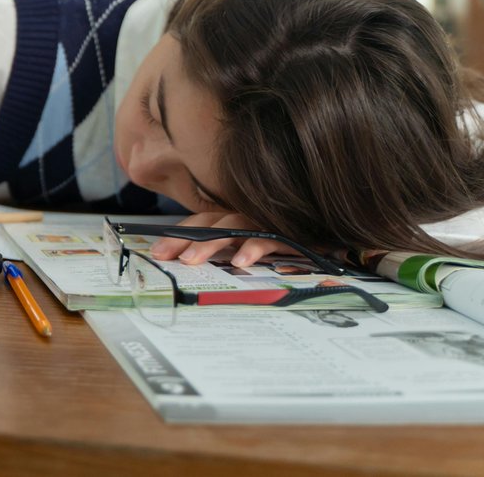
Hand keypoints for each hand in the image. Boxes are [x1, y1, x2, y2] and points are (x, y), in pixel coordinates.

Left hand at [147, 210, 295, 267]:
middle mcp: (246, 216)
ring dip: (210, 244)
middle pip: (209, 223)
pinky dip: (252, 249)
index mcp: (234, 218)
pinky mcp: (287, 231)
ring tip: (191, 260)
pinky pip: (266, 238)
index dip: (177, 236)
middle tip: (165, 257)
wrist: (326, 237)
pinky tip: (239, 262)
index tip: (156, 252)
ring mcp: (264, 221)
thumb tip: (195, 266)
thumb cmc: (287, 242)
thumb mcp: (252, 247)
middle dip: (184, 239)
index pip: (200, 223)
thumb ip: (228, 251)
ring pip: (232, 227)